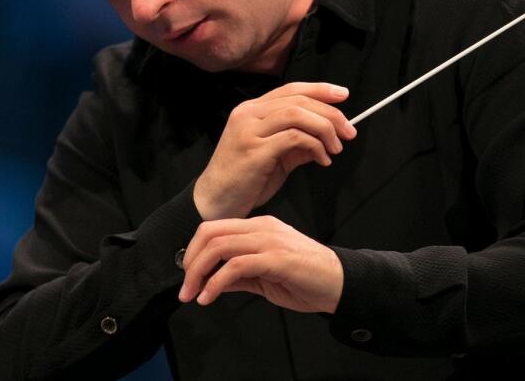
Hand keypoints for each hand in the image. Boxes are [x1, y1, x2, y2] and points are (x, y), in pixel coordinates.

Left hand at [178, 216, 343, 312]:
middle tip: (184, 288)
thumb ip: (239, 276)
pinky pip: (236, 266)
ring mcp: (269, 241)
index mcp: (260, 227)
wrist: (339, 284)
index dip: (194, 250)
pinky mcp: (276, 258)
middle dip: (190, 261)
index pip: (215, 228)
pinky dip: (215, 283)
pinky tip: (209, 297)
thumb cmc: (306, 280)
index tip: (187, 275)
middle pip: (211, 233)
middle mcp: (263, 228)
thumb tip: (211, 282)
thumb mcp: (264, 277)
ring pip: (219, 246)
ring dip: (198, 273)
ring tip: (192, 295)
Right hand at [194, 82, 356, 220]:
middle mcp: (248, 114)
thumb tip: (328, 136)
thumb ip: (298, 143)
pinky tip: (322, 160)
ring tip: (336, 147)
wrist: (215, 203)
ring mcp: (249, 131)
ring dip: (324, 128)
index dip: (319, 89)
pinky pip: (293, 138)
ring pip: (297, 114)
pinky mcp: (254, 150)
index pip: (291, 89)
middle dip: (330, 113)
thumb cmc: (245, 180)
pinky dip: (315, 146)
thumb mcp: (275, 156)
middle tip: (349, 131)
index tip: (343, 95)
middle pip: (298, 100)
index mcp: (251, 110)